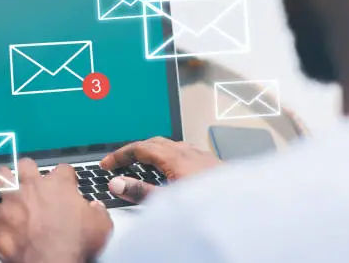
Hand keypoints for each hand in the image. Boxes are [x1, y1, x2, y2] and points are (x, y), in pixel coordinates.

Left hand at [0, 159, 112, 262]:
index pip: (63, 169)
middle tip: (31, 180)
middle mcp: (33, 186)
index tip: (67, 184)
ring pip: (1, 175)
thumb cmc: (74, 244)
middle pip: (27, 164)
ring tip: (4, 181)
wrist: (50, 262)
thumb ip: (98, 212)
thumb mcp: (100, 226)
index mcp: (59, 185)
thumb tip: (96, 208)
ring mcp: (12, 199)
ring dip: (2, 178)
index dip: (66, 177)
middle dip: (28, 170)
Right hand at [100, 137, 219, 203]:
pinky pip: (183, 151)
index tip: (107, 164)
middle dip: (133, 150)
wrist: (241, 207)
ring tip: (140, 164)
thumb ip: (140, 191)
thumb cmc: (209, 205)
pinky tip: (170, 168)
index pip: (140, 148)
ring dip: (151, 151)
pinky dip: (168, 154)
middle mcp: (188, 151)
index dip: (120, 155)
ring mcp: (200, 155)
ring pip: (170, 145)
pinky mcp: (210, 162)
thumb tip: (116, 183)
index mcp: (175, 157)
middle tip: (119, 162)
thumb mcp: (168, 200)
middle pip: (154, 143)